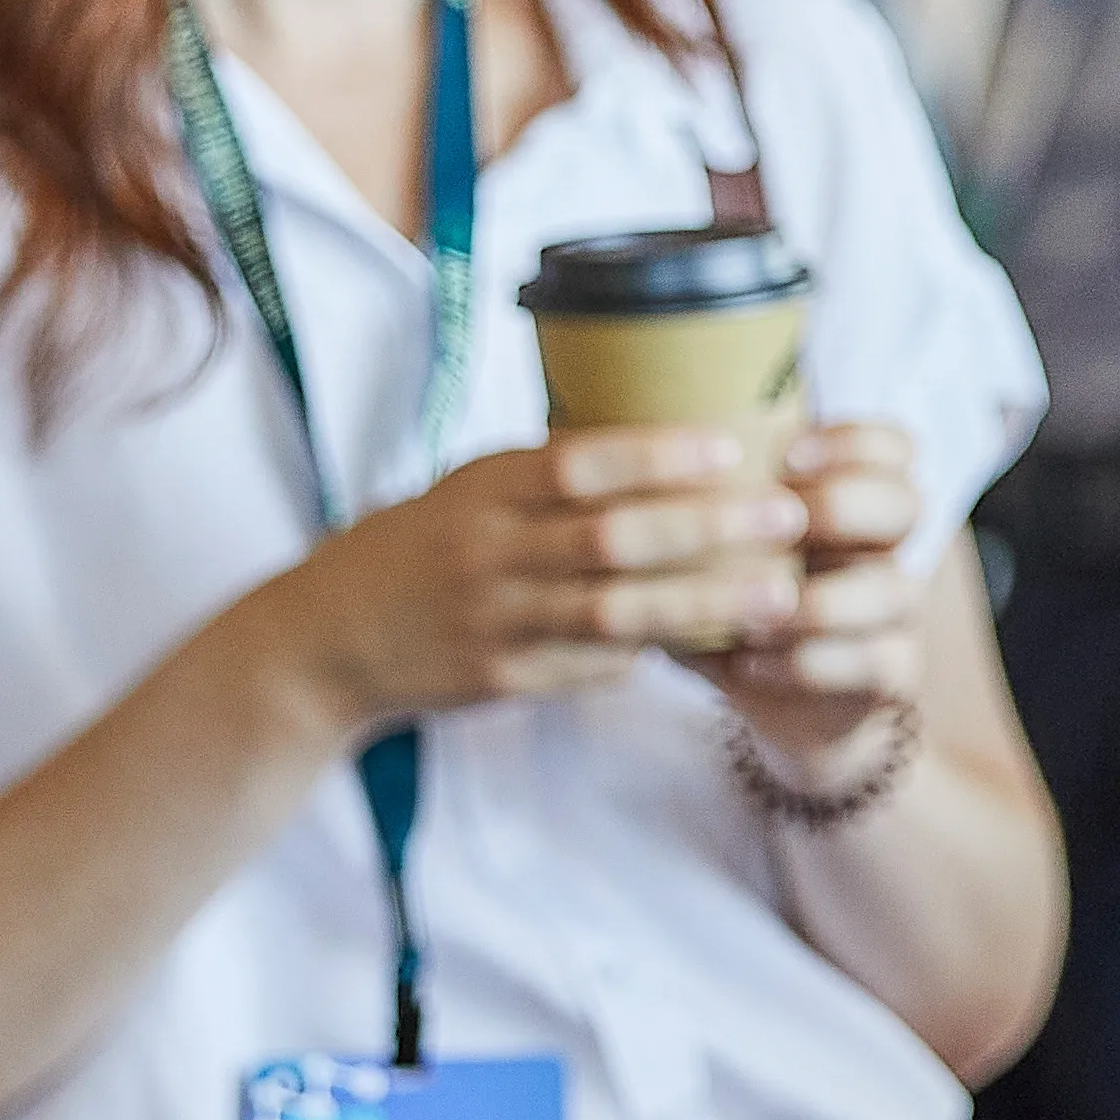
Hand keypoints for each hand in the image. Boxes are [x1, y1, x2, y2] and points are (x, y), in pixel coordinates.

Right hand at [245, 427, 813, 739]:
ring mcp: (494, 622)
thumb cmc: (429, 541)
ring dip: (704, 603)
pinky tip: (717, 640)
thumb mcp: (476, 485)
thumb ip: (558, 471)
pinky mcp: (500, 681)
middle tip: (788, 516)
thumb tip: (678, 438)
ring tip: (778, 593)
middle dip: (709, 528)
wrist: (330, 636)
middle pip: (611, 540)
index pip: (577, 462)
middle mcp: (488, 553)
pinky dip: (654, 651)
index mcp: (486, 487)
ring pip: (614, 614)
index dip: (657, 454)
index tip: (732, 445)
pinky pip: (592, 667)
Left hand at [698, 419, 933, 752]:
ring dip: (816, 602)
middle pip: (906, 502)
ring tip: (749, 617)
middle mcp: (888, 550)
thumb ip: (701, 527)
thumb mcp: (729, 563)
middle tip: (778, 527)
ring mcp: (900, 614)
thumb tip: (623, 487)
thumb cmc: (749, 616)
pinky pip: (870, 661)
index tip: (785, 455)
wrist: (793, 710)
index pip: (891, 448)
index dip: (851, 441)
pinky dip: (804, 662)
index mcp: (856, 505)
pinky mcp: (896, 673)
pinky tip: (749, 665)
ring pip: (894, 589)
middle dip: (840, 505)